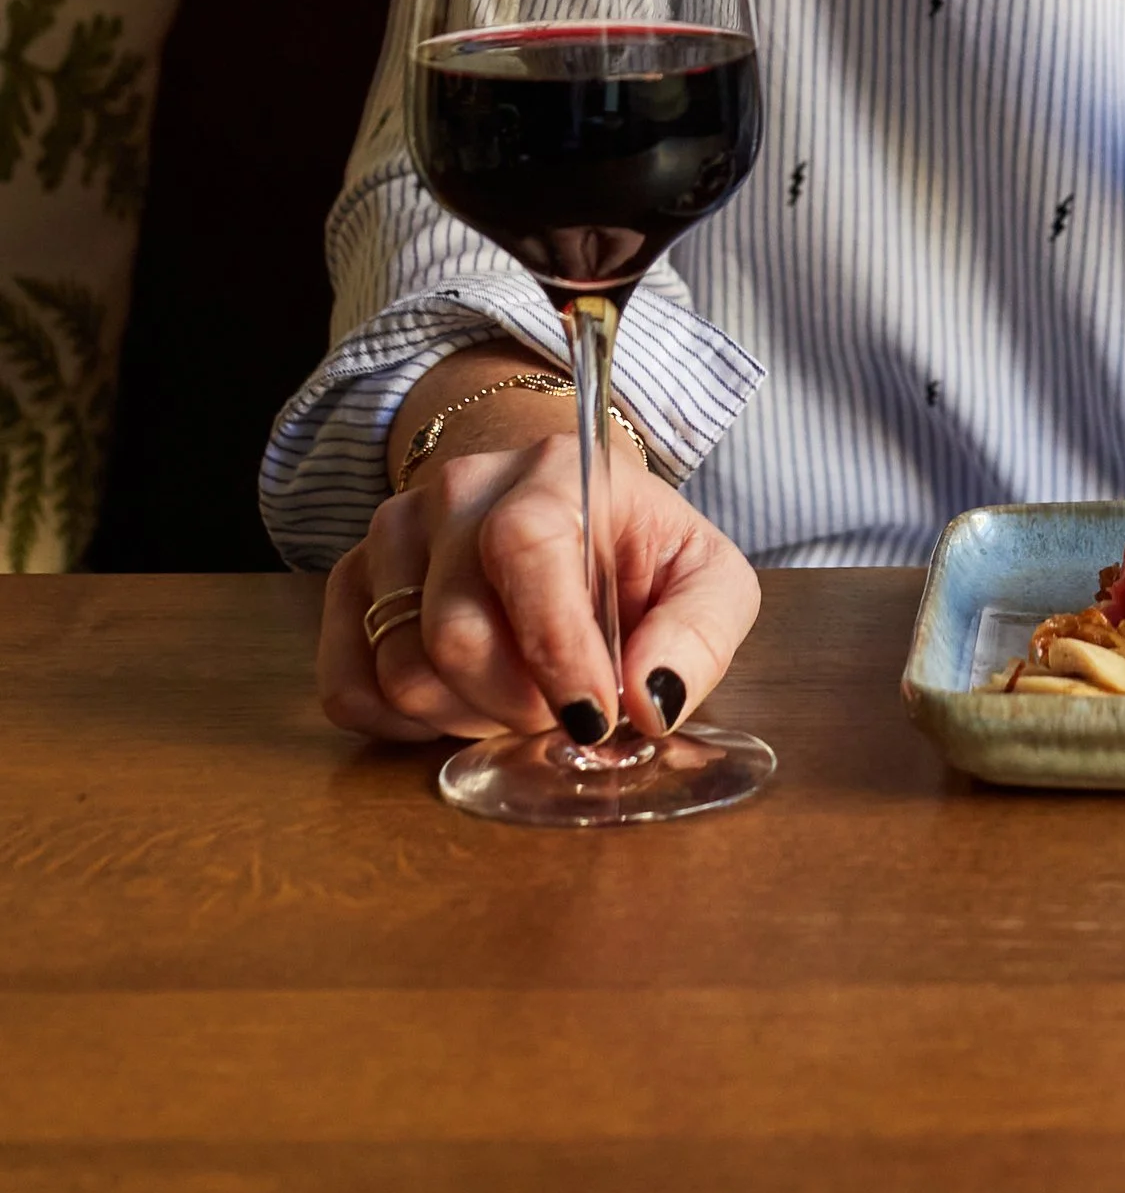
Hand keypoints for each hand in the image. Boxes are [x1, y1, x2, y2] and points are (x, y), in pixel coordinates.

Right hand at [316, 439, 759, 748]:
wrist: (569, 520)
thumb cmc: (640, 555)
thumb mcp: (707, 580)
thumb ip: (697, 635)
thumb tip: (646, 700)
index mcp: (558, 469)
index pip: (525, 547)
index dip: (554, 645)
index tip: (593, 716)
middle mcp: (462, 487)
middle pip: (454, 629)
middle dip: (518, 703)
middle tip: (565, 710)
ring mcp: (395, 530)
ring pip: (401, 666)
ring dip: (468, 717)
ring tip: (519, 697)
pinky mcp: (354, 582)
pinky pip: (348, 687)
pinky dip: (404, 724)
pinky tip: (458, 707)